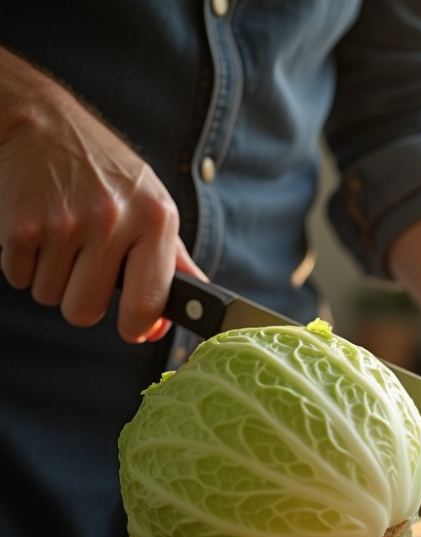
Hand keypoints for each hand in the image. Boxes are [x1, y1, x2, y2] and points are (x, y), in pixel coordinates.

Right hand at [0, 47, 200, 342]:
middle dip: (83, 298)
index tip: (133, 328)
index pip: (150, 301)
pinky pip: (19, 279)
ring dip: (53, 277)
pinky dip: (24, 264)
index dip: (139, 327)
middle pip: (86, 311)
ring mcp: (64, 224)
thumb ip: (173, 257)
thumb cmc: (104, 170)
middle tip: (86, 264)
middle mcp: (113, 221)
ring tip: (62, 237)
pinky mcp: (21, 226)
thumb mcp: (152, 202)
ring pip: (50, 296)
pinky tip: (38, 230)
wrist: (41, 122)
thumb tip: (197, 299)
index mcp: (154, 219)